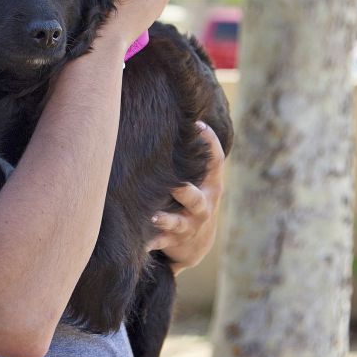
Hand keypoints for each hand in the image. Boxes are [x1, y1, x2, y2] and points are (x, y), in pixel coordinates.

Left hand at [147, 123, 225, 274]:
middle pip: (198, 199)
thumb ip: (193, 153)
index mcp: (211, 185)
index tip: (198, 125)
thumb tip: (177, 113)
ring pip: (181, 223)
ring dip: (167, 219)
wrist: (196, 244)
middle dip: (186, 192)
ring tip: (154, 216)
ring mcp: (190, 225)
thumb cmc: (193, 196)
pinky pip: (163, 242)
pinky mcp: (175, 240)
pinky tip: (140, 241)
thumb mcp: (201, 177)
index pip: (216, 162)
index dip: (210, 143)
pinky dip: (152, 241)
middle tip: (175, 184)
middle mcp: (203, 205)